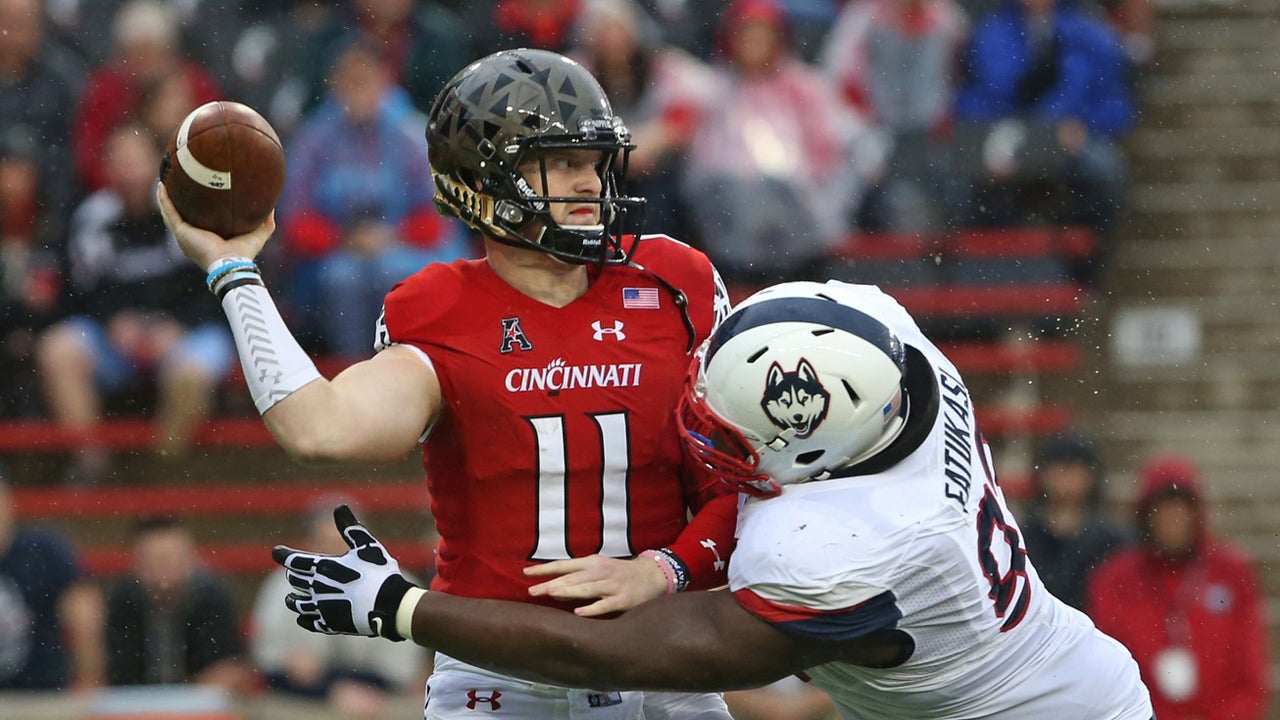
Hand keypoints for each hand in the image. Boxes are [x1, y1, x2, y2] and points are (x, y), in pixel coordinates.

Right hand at [156, 182, 274, 268]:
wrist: (232, 263)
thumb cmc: (244, 254)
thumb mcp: (258, 234)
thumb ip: (265, 221)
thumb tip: (272, 206)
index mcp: (207, 238)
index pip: (198, 220)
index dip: (195, 207)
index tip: (197, 191)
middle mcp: (192, 237)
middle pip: (180, 215)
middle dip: (177, 200)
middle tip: (176, 182)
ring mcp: (184, 235)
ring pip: (170, 212)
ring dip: (165, 197)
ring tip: (164, 180)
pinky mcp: (181, 232)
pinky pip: (169, 212)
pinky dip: (164, 199)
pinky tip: (162, 186)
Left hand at [272, 505, 418, 640]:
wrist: (389, 605)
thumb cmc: (379, 572)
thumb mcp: (366, 545)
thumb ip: (350, 527)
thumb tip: (340, 506)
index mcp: (324, 566)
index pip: (294, 560)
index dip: (283, 554)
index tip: (276, 551)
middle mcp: (317, 587)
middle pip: (295, 580)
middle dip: (292, 574)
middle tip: (292, 572)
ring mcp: (321, 607)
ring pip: (297, 604)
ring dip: (293, 599)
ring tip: (291, 598)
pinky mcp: (329, 624)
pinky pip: (309, 622)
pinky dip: (304, 619)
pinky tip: (303, 619)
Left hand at [525, 554, 666, 616]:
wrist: (653, 575)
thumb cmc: (620, 573)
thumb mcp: (600, 567)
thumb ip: (579, 575)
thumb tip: (553, 585)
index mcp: (593, 562)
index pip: (564, 565)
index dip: (545, 569)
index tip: (526, 573)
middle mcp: (600, 572)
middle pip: (571, 578)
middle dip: (550, 584)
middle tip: (531, 591)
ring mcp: (612, 586)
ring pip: (586, 589)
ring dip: (567, 592)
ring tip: (550, 595)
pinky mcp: (623, 600)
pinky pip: (604, 605)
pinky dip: (591, 608)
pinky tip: (578, 613)